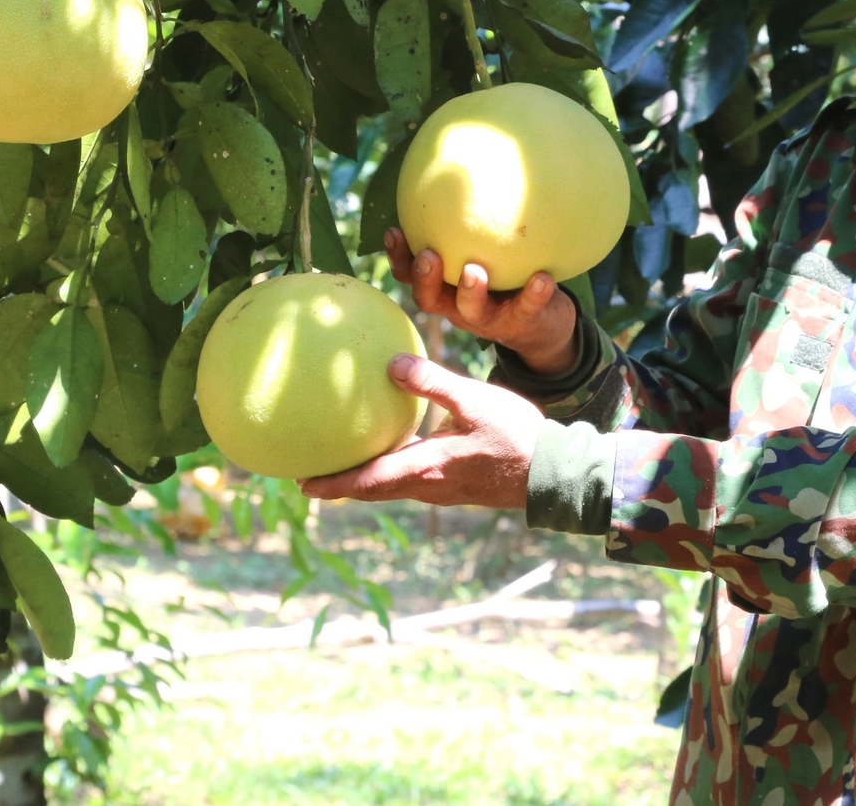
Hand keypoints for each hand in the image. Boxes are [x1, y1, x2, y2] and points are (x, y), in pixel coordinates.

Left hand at [299, 354, 546, 508]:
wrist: (553, 473)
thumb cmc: (515, 437)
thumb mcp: (474, 400)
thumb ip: (432, 383)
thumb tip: (391, 365)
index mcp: (425, 469)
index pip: (368, 481)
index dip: (334, 484)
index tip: (303, 483)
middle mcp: (427, 486)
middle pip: (373, 489)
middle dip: (341, 485)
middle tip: (310, 477)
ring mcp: (443, 489)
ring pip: (392, 487)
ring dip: (365, 479)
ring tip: (342, 464)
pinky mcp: (456, 485)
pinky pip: (412, 480)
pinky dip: (390, 471)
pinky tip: (393, 449)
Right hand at [383, 227, 578, 375]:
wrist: (541, 326)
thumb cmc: (505, 276)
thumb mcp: (484, 252)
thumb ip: (469, 227)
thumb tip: (463, 168)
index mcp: (443, 288)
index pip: (410, 275)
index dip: (398, 257)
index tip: (394, 230)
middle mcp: (458, 306)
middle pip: (429, 298)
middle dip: (425, 278)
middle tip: (428, 255)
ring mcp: (488, 318)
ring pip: (472, 310)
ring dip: (470, 291)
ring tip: (475, 270)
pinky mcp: (520, 323)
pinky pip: (526, 309)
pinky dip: (534, 294)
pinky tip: (543, 277)